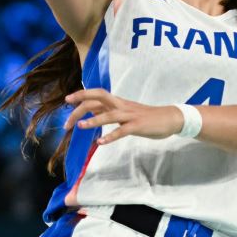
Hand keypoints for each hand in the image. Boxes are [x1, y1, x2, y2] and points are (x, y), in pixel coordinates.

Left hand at [64, 89, 183, 141]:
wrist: (169, 118)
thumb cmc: (147, 117)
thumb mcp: (126, 111)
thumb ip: (111, 111)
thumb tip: (93, 112)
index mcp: (118, 102)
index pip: (96, 94)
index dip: (81, 95)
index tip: (66, 100)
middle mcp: (121, 105)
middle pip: (98, 99)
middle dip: (80, 107)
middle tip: (68, 120)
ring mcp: (130, 115)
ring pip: (108, 115)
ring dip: (93, 121)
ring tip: (79, 127)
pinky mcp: (138, 126)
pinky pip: (122, 130)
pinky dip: (111, 136)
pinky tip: (101, 142)